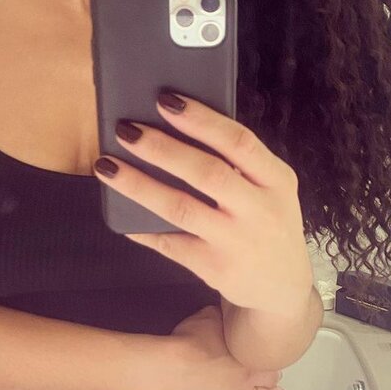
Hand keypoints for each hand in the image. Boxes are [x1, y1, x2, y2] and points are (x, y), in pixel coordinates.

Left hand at [93, 93, 313, 314]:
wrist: (283, 288)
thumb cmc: (268, 223)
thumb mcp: (272, 189)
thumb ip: (240, 163)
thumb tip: (176, 125)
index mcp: (277, 180)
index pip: (239, 142)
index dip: (201, 120)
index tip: (165, 101)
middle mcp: (261, 210)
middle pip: (207, 173)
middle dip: (162, 148)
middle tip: (126, 130)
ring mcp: (237, 242)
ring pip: (181, 208)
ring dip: (139, 185)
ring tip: (107, 166)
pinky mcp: (215, 268)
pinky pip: (170, 243)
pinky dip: (142, 227)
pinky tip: (120, 214)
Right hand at [170, 306, 282, 389]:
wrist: (176, 366)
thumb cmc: (190, 341)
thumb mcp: (207, 317)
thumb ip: (221, 314)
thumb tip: (226, 307)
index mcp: (247, 352)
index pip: (267, 355)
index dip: (270, 354)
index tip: (271, 353)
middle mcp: (249, 375)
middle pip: (270, 377)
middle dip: (273, 376)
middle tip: (276, 375)